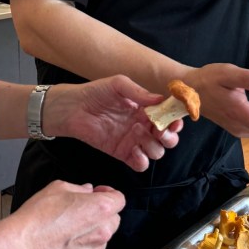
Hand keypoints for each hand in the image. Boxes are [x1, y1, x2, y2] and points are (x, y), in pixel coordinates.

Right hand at [9, 180, 124, 248]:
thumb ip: (78, 188)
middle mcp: (102, 232)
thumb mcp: (57, 188)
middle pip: (113, 220)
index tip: (99, 193)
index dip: (109, 193)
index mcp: (100, 209)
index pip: (119, 199)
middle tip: (82, 212)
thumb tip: (86, 191)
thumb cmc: (37, 219)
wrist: (22, 248)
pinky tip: (64, 246)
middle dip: (101, 215)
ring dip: (91, 234)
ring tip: (68, 231)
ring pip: (101, 240)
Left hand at [43, 75, 181, 170]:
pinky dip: (142, 161)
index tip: (175, 120)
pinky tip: (135, 151)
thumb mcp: (118, 84)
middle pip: (168, 139)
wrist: (73, 108)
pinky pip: (140, 164)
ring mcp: (133, 141)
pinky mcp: (122, 153)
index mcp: (146, 109)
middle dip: (169, 137)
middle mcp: (143, 126)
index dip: (176, 120)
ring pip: (157, 152)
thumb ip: (140, 92)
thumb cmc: (95, 92)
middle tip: (160, 130)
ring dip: (153, 146)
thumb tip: (161, 99)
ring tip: (136, 132)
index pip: (169, 117)